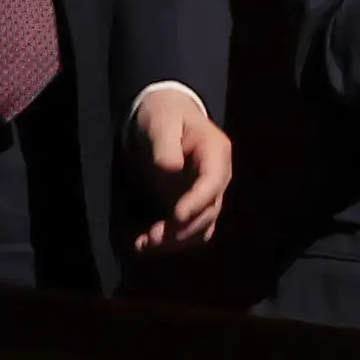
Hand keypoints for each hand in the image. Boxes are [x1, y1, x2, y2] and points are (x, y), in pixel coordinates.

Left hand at [129, 89, 232, 256]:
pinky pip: (186, 232)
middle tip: (152, 237)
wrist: (165, 117)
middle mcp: (217, 179)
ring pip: (200, 229)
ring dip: (175, 242)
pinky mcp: (190, 208)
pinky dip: (168, 242)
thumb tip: (171, 169)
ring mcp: (205, 196)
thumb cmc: (164, 114)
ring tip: (143, 244)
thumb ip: (166, 144)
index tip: (177, 216)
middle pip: (209, 212)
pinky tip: (142, 244)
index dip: (198, 202)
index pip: (213, 182)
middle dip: (182, 229)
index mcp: (215, 153)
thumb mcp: (161, 121)